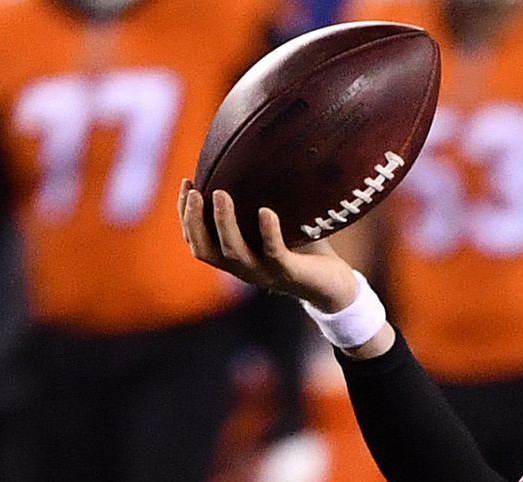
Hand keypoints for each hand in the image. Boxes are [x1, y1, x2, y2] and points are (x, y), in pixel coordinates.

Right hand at [178, 181, 359, 311]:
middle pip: (205, 249)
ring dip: (223, 222)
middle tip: (195, 190)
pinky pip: (273, 252)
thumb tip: (259, 155)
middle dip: (193, 219)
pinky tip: (266, 212)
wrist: (336, 284)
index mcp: (235, 257)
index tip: (188, 184)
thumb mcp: (280, 223)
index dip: (186, 215)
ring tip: (221, 194)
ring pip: (233, 251)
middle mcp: (244, 268)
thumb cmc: (305, 249)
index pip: (198, 241)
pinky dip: (268, 231)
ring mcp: (265, 272)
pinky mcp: (288, 272)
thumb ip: (263, 200)